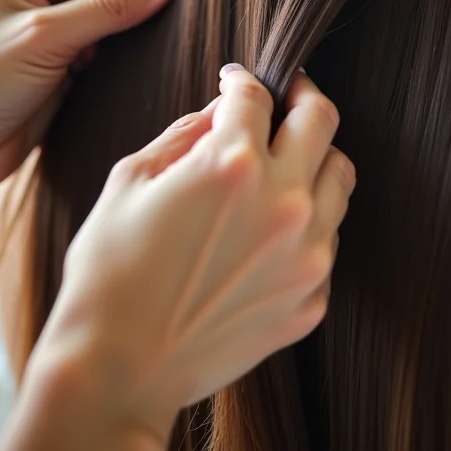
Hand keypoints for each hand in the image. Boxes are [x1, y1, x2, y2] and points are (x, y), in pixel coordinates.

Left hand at [0, 0, 181, 187]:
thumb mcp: (48, 36)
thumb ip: (111, 4)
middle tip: (168, 4)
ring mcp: (56, 15)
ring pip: (115, 0)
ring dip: (135, 15)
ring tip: (152, 31)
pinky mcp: (70, 49)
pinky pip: (113, 32)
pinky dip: (129, 41)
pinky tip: (138, 54)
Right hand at [24, 67, 354, 450]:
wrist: (119, 371)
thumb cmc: (110, 274)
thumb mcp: (130, 182)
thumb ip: (184, 135)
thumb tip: (220, 114)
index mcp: (232, 167)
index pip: (257, 96)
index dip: (244, 79)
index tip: (237, 82)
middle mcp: (284, 204)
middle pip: (323, 120)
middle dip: (303, 97)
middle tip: (288, 97)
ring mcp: (307, 255)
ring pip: (340, 177)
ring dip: (315, 159)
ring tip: (286, 165)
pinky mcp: (312, 297)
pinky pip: (330, 238)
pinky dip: (310, 220)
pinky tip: (275, 229)